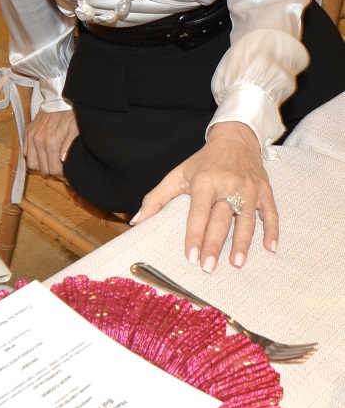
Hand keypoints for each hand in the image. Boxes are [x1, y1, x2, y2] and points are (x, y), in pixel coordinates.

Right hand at [23, 108, 78, 175]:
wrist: (58, 100)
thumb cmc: (69, 115)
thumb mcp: (75, 129)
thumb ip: (70, 145)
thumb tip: (63, 160)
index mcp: (51, 142)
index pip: (52, 169)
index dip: (60, 172)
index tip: (64, 168)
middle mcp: (38, 141)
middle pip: (42, 168)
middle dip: (51, 169)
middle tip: (58, 164)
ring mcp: (31, 137)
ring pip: (31, 163)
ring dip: (40, 164)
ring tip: (49, 160)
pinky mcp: (27, 132)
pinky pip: (25, 152)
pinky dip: (32, 156)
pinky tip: (41, 152)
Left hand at [132, 121, 277, 272]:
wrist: (234, 139)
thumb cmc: (203, 162)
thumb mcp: (177, 174)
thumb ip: (156, 198)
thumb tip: (137, 221)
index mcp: (204, 181)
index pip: (198, 213)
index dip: (194, 235)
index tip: (191, 256)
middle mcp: (227, 185)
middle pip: (221, 219)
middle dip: (214, 244)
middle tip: (209, 268)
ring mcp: (248, 188)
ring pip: (246, 219)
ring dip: (242, 242)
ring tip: (236, 264)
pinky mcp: (264, 190)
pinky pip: (271, 213)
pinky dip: (272, 231)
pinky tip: (270, 248)